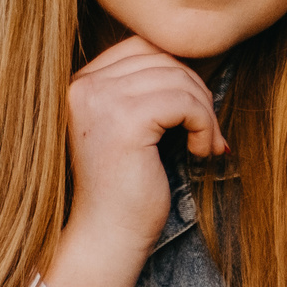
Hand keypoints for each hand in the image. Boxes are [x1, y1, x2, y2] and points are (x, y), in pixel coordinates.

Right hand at [53, 35, 222, 286]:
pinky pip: (185, 102)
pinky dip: (204, 125)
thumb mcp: (133, 130)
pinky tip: (201, 152)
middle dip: (195, 91)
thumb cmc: (125, 190)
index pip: (140, 48)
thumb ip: (148, 92)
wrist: (107, 238)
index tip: (192, 113)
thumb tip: (196, 61)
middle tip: (207, 131)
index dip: (177, 73)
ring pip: (178, 79)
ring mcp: (101, 100)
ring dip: (205, 112)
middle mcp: (84, 86)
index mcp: (79, 85)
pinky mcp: (126, 120)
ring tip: (206, 145)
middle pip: (162, 58)